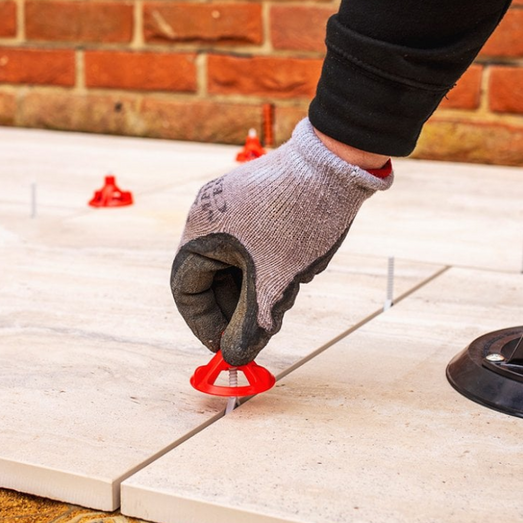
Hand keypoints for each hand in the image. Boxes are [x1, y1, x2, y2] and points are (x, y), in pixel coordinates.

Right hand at [171, 118, 392, 365]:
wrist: (337, 164)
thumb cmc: (301, 219)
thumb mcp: (274, 280)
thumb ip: (251, 323)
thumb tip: (236, 358)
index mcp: (200, 231)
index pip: (185, 290)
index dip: (204, 324)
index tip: (226, 348)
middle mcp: (209, 215)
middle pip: (211, 278)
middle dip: (237, 309)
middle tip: (262, 332)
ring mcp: (233, 206)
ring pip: (235, 264)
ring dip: (255, 290)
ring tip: (286, 298)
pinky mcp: (256, 202)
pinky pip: (251, 246)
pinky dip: (265, 268)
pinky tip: (291, 274)